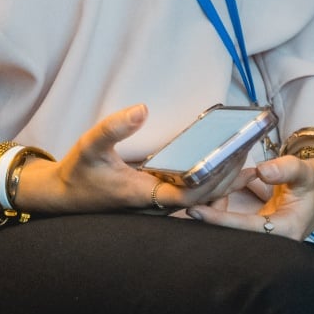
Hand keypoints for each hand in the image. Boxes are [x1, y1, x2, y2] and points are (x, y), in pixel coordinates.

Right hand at [36, 104, 253, 215]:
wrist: (64, 196)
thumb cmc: (78, 172)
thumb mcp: (89, 146)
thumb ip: (113, 128)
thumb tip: (142, 109)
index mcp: (144, 196)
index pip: (189, 197)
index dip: (212, 182)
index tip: (230, 160)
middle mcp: (156, 204)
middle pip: (203, 198)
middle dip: (227, 176)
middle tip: (249, 148)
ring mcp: (159, 202)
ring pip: (200, 198)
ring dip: (223, 178)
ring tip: (247, 153)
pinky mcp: (158, 196)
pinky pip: (192, 192)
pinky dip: (211, 180)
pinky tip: (227, 163)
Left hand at [183, 149, 313, 240]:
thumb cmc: (310, 187)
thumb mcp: (305, 173)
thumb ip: (287, 169)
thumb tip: (263, 170)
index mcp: (286, 231)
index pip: (246, 228)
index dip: (221, 220)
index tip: (197, 211)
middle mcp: (271, 242)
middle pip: (232, 231)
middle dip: (214, 211)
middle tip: (199, 193)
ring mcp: (259, 239)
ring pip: (228, 226)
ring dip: (221, 201)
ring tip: (232, 178)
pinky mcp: (250, 233)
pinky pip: (230, 222)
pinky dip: (224, 203)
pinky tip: (231, 186)